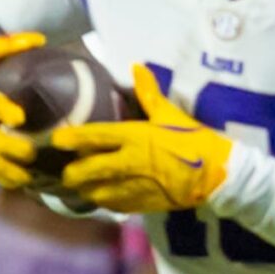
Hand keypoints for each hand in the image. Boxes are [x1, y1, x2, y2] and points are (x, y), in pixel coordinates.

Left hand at [55, 69, 234, 213]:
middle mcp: (129, 162)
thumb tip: (137, 67)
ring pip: (97, 192)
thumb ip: (149, 94)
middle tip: (65, 173)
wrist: (218, 175)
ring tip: (79, 188)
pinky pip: (114, 205)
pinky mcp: (143, 203)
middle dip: (72, 174)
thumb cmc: (195, 141)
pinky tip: (102, 198)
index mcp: (135, 137)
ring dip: (86, 190)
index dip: (73, 139)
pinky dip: (104, 201)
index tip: (56, 139)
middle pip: (89, 170)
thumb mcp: (171, 115)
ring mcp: (135, 186)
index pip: (95, 136)